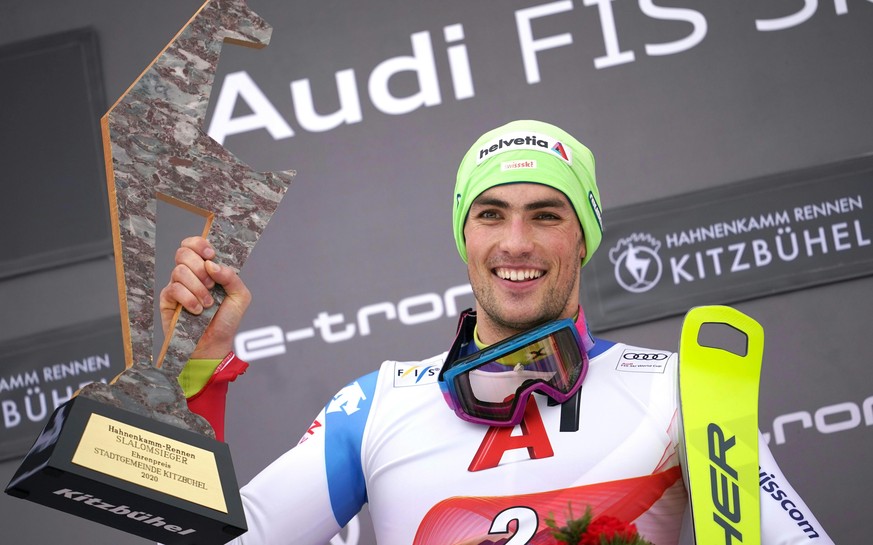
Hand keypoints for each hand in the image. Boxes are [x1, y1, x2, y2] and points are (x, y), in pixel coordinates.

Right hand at [159, 236, 250, 358]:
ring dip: (197, 288)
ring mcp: (177, 286)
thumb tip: (212, 264)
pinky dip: (189, 299)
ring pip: (179, 271)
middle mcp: (190, 274)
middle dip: (199, 268)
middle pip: (183, 253)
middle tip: (211, 285)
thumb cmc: (227, 320)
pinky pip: (174, 289)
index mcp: (207, 268)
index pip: (194, 244)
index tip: (211, 255)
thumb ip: (231, 277)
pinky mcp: (167, 300)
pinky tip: (197, 310)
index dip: (199, 244)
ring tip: (207, 304)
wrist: (214, 345)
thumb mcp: (240, 296)